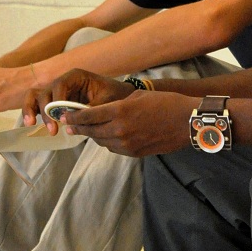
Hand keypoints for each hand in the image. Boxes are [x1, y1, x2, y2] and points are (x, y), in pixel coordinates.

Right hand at [23, 68, 133, 131]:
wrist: (118, 99)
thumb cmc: (114, 95)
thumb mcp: (107, 101)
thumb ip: (92, 109)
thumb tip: (77, 119)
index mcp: (76, 76)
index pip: (59, 84)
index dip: (57, 100)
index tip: (61, 115)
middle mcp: (63, 82)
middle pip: (44, 92)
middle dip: (45, 110)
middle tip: (52, 129)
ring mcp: (56, 92)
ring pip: (36, 96)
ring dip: (32, 109)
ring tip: (31, 124)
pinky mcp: (54, 103)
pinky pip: (38, 105)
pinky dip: (33, 113)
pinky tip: (32, 124)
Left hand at [43, 84, 194, 156]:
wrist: (187, 122)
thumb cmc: (165, 104)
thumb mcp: (137, 97)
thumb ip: (116, 104)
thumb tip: (102, 112)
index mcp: (119, 111)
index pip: (88, 116)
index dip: (74, 117)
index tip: (64, 117)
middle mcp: (120, 130)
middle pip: (91, 131)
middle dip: (79, 128)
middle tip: (70, 125)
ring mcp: (127, 144)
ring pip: (102, 141)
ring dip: (94, 136)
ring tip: (88, 131)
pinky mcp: (134, 153)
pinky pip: (114, 149)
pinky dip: (108, 142)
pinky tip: (107, 137)